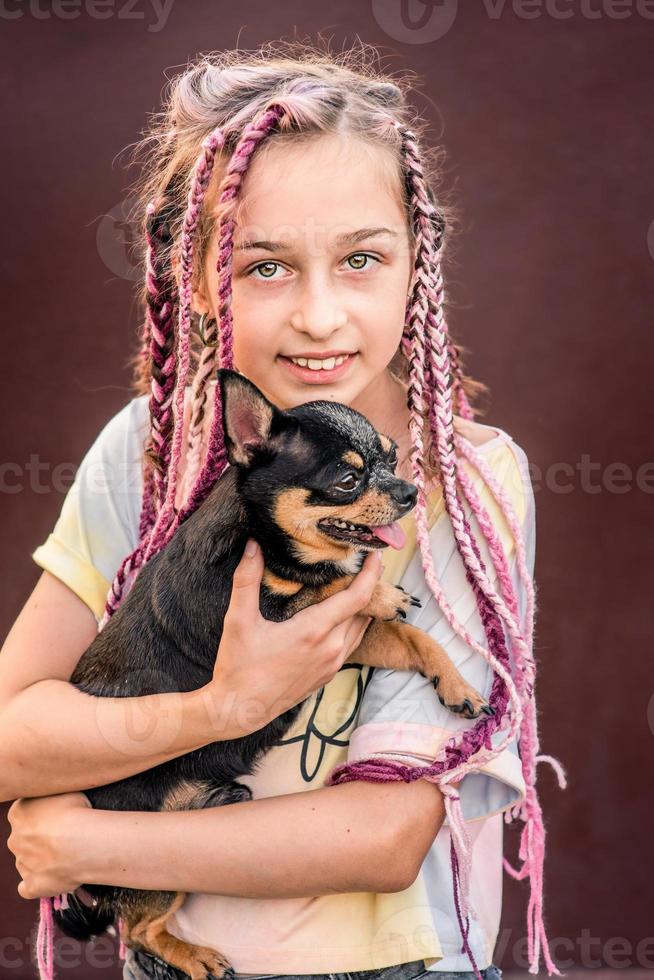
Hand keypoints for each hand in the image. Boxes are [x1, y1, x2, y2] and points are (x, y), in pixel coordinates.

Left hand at [6, 792, 91, 898]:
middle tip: (66, 836)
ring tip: (69, 856)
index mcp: (19, 812)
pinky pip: (29, 887)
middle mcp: (14, 839)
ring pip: (28, 861)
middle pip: (24, 838)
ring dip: (43, 859)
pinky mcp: (31, 885)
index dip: (43, 816)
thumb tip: (57, 801)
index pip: (25, 813)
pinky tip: (53, 878)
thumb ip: (53, 798)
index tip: (59, 817)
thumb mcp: (65, 791)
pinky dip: (38, 884)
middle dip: (41, 839)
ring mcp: (22, 863)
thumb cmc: (77, 812)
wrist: (82, 844)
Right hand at [205, 541, 383, 736]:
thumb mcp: (238, 620)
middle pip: (362, 610)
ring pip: (360, 629)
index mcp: (314, 631)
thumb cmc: (238, 666)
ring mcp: (331, 665)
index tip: (376, 555)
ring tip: (355, 585)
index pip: (357, 597)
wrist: (239, 710)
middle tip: (362, 562)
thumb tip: (253, 545)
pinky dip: (352, 625)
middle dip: (366, 585)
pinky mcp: (327, 676)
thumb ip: (247, 580)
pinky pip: (350, 644)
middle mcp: (330, 648)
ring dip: (361, 607)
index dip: (372, 573)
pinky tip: (339, 616)